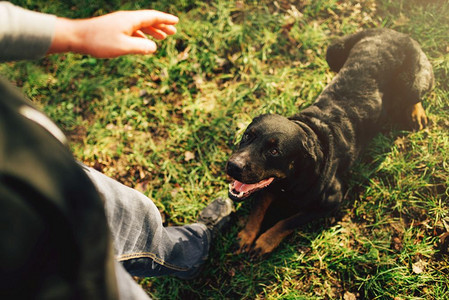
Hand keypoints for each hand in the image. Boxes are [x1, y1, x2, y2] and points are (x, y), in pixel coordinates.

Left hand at [48, 10, 178, 57]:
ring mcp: (119, 23)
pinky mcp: (113, 29)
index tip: (176, 22)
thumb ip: (141, 47)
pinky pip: (133, 30)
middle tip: (173, 32)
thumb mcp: (123, 47)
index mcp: (130, 20)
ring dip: (152, 31)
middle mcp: (126, 19)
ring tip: (161, 38)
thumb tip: (154, 48)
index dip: (165, 20)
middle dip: (161, 26)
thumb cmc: (99, 42)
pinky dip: (142, 35)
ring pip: (140, 25)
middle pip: (148, 20)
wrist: (76, 37)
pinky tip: (143, 42)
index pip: (152, 16)